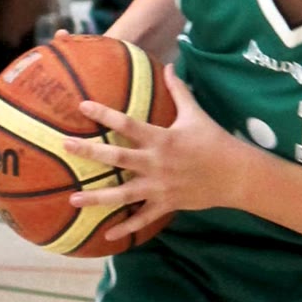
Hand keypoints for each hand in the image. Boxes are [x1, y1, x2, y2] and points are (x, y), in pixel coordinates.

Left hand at [70, 66, 248, 241]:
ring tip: (72, 198)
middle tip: (65, 146)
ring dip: (97, 197)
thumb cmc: (215, 141)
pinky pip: (143, 218)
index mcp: (162, 139)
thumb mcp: (195, 114)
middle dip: (89, 153)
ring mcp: (160, 187)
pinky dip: (126, 228)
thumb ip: (179, 91)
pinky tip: (106, 236)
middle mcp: (156, 163)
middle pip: (117, 159)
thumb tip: (171, 65)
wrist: (236, 175)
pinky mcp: (167, 204)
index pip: (127, 124)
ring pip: (123, 194)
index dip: (104, 114)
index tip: (82, 106)